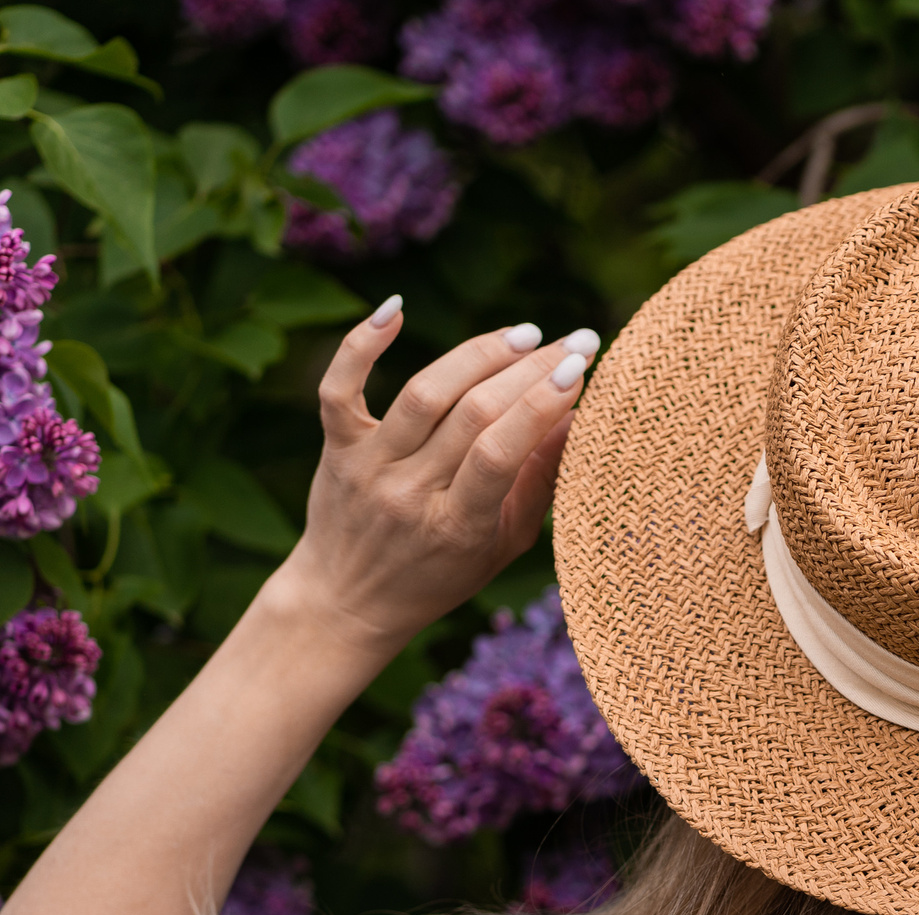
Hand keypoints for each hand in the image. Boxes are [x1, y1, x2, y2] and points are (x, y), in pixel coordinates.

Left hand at [273, 299, 597, 659]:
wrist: (346, 603)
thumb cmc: (440, 576)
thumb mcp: (504, 546)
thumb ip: (540, 484)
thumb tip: (579, 417)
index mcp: (457, 527)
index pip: (500, 453)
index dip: (541, 404)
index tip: (581, 368)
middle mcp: (408, 493)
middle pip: (472, 414)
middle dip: (529, 369)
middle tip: (571, 341)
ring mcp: (368, 467)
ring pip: (424, 393)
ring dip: (478, 354)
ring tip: (524, 334)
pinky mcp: (337, 447)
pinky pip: (340, 388)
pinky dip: (363, 344)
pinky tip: (396, 307)